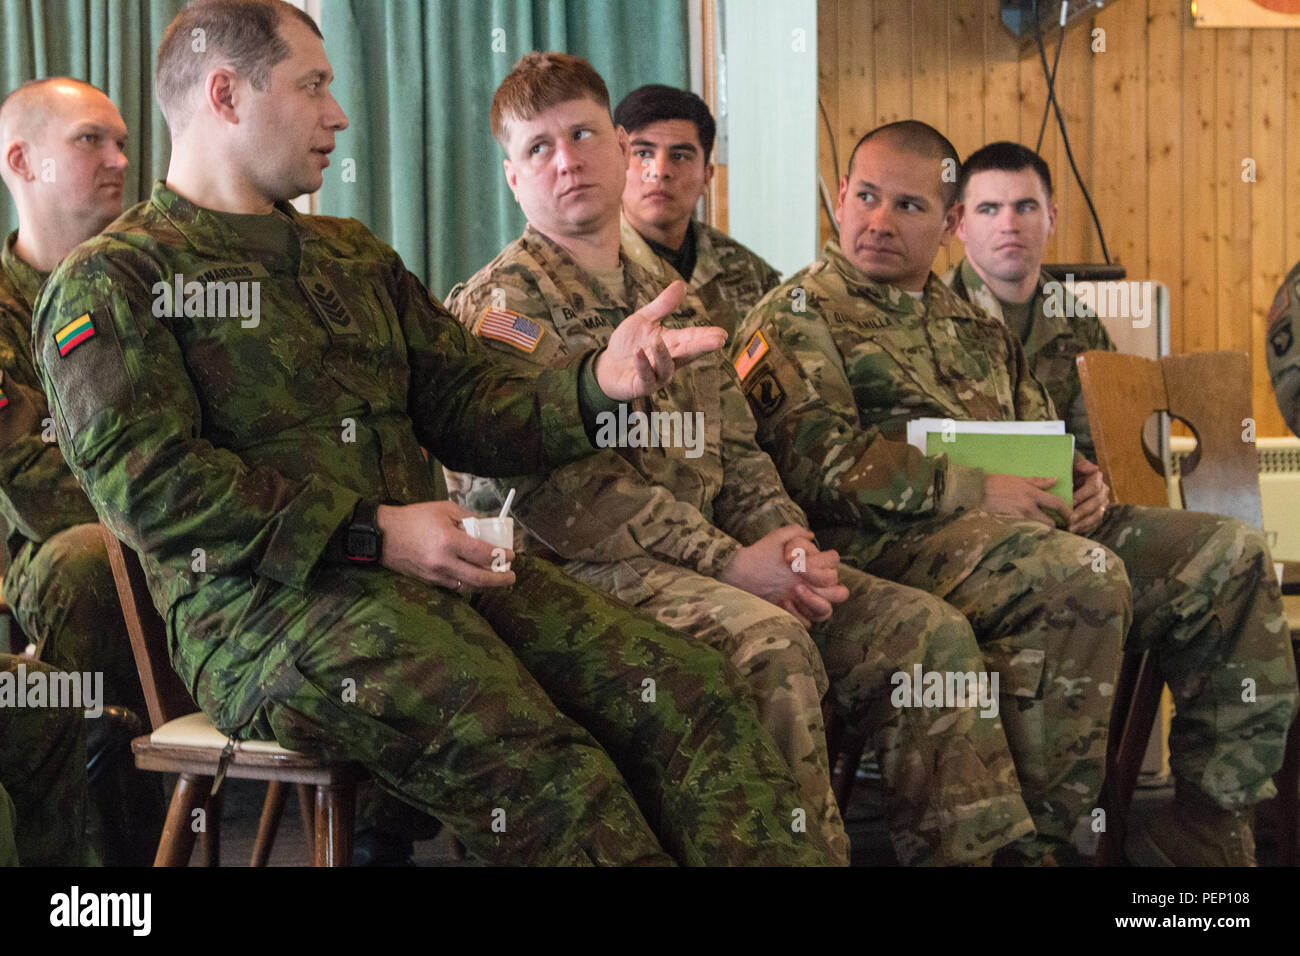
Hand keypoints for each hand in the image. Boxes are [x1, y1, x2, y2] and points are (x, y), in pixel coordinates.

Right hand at [377, 501, 514, 591]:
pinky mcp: (429, 581)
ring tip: (498, 580)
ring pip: (468, 587)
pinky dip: (469, 585)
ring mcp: (436, 575)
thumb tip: (486, 529)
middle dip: (501, 580)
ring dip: (487, 586)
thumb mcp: (444, 509)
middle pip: (480, 578)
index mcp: (449, 540)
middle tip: (512, 576)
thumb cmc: (413, 518)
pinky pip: (455, 587)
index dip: (501, 556)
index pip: (483, 554)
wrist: (383, 535)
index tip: (511, 555)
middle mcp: (444, 562)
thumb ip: (468, 518)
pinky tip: (478, 580)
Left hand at [594, 280, 726, 399]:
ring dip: (662, 353)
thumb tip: (682, 284)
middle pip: (688, 353)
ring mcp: (656, 376)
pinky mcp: (640, 386)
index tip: (723, 333)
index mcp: (672, 344)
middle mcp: (669, 361)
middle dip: (702, 347)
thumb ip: (663, 306)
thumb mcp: (645, 320)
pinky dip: (643, 365)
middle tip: (719, 341)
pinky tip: (639, 352)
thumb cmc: (629, 344)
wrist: (607, 368)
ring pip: (666, 366)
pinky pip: (645, 377)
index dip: (707, 336)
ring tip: (657, 340)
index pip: (692, 338)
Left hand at [718, 526, 848, 626]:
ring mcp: (806, 603)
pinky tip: (782, 602)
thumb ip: (795, 532)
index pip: (834, 562)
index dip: (820, 561)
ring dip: (814, 600)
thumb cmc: (760, 555)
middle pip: (839, 590)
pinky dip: (797, 613)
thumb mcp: (776, 539)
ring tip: (794, 590)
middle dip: (818, 579)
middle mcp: (814, 586)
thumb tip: (811, 536)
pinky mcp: (795, 616)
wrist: (740, 573)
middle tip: (795, 572)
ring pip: (828, 610)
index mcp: (814, 565)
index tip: (792, 559)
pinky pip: (808, 623)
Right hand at [980, 474, 1067, 527]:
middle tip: (1057, 529)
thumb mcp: (1018, 479)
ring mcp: (1019, 518)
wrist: (975, 492)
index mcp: (1032, 493)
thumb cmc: (995, 483)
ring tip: (1043, 532)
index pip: (1056, 503)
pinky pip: (1025, 533)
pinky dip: (1029, 534)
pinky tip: (1028, 535)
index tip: (1071, 516)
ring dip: (1042, 532)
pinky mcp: (1010, 525)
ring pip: (1038, 530)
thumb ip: (1038, 481)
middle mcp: (1028, 507)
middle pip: (1050, 523)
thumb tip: (1055, 480)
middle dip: (1055, 527)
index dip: (1067, 512)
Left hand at [1069, 458, 1109, 535]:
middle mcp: (1102, 491)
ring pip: (1097, 515)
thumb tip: (1094, 468)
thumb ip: (1079, 463)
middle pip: (1096, 503)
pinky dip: (1085, 528)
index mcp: (1096, 478)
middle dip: (1083, 511)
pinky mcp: (1097, 515)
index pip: (1093, 487)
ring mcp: (1102, 504)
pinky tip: (1075, 532)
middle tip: (1070, 519)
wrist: (1062, 484)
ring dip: (1084, 523)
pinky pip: (1095, 524)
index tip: (1071, 501)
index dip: (1083, 495)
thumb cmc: (1064, 474)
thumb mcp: (1069, 465)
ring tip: (1071, 528)